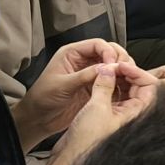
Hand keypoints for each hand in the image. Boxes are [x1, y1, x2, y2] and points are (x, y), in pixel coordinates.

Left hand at [15, 39, 137, 144]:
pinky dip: (120, 81)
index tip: (114, 64)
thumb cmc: (42, 99)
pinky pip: (112, 79)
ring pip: (114, 65)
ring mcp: (90, 73)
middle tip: (124, 70)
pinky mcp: (96, 86)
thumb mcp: (62, 85)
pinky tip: (122, 87)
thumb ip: (84, 75)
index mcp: (72, 54)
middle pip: (109, 51)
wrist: (39, 119)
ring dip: (122, 70)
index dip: (109, 52)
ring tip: (126, 78)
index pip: (97, 44)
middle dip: (119, 59)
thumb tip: (107, 67)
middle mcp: (83, 61)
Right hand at [56, 63, 159, 161]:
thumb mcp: (97, 107)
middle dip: (127, 73)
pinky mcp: (108, 115)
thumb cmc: (87, 141)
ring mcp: (121, 114)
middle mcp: (133, 113)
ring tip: (104, 70)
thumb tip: (109, 69)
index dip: (136, 72)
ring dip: (116, 78)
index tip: (121, 64)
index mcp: (138, 112)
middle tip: (111, 65)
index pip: (149, 85)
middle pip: (139, 85)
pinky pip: (114, 96)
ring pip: (126, 89)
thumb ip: (104, 85)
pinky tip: (99, 79)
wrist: (70, 158)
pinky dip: (108, 86)